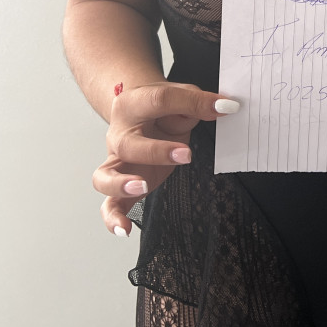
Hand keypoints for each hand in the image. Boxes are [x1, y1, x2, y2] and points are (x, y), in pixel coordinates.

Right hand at [93, 82, 238, 235]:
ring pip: (104, 177)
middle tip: (186, 155)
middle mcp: (118, 134)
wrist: (139, 112)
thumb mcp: (181, 96)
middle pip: (128, 144)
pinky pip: (109, 204)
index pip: (159, 100)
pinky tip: (123, 230)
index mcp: (133, 104)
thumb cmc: (161, 108)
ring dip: (122, 184)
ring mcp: (116, 161)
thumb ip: (197, 102)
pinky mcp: (121, 185)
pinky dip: (113, 218)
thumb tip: (222, 108)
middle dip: (156, 151)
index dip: (191, 103)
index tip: (221, 109)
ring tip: (144, 187)